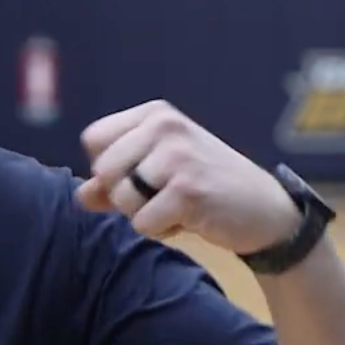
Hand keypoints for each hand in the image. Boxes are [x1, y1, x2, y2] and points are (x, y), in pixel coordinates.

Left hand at [74, 100, 299, 254]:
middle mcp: (165, 126)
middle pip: (103, 171)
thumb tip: (80, 195)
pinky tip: (190, 218)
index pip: (93, 140)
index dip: (109, 169)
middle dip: (124, 196)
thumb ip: (115, 182)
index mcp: (154, 114)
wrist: (263, 210)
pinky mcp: (187, 189)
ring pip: (121, 199)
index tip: (142, 176)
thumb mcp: (158, 175)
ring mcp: (177, 156)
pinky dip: (161, 230)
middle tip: (160, 196)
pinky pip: (142, 223)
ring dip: (143, 215)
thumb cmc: (205, 188)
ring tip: (177, 206)